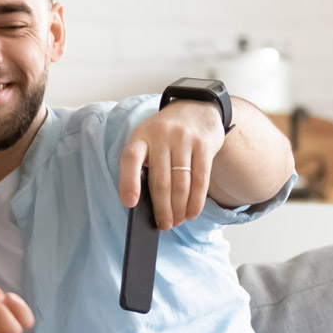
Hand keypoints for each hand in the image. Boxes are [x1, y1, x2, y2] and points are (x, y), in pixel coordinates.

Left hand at [118, 100, 224, 229]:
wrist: (196, 107)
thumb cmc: (165, 134)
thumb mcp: (148, 139)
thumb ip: (144, 164)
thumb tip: (146, 204)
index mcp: (140, 136)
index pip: (130, 159)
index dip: (129, 182)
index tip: (129, 204)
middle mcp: (161, 135)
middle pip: (161, 180)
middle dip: (162, 209)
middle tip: (164, 225)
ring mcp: (184, 139)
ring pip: (181, 183)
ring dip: (180, 208)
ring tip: (178, 221)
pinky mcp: (204, 145)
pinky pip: (201, 180)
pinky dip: (196, 201)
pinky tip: (192, 212)